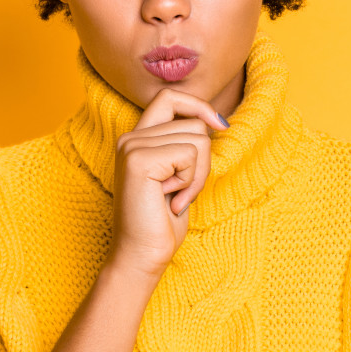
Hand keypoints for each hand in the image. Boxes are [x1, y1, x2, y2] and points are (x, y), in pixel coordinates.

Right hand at [109, 88, 229, 276]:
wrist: (142, 254)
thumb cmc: (163, 221)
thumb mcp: (180, 175)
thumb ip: (186, 146)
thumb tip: (216, 121)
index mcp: (137, 138)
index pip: (169, 97)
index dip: (198, 105)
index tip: (220, 126)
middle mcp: (130, 137)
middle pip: (193, 123)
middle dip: (204, 160)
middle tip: (185, 191)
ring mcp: (132, 146)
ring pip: (197, 138)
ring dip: (198, 174)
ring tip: (178, 196)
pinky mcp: (139, 159)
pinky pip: (189, 154)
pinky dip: (191, 181)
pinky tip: (172, 201)